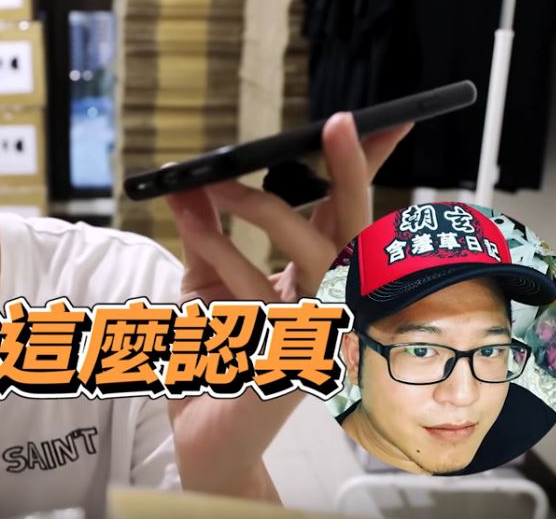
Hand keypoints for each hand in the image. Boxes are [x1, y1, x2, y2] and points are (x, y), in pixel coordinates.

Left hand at [161, 112, 411, 500]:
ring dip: (255, 209)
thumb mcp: (206, 282)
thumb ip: (202, 234)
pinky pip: (258, 293)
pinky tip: (193, 226)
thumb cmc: (213, 354)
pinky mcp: (290, 361)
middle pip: (356, 230)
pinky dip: (219, 251)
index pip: (348, 215)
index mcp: (318, 281)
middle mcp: (330, 304)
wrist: (204, 434)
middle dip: (352, 172)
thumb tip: (188, 182)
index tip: (367, 122)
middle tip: (334, 125)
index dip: (360, 168)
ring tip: (209, 184)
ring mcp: (318, 335)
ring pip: (308, 255)